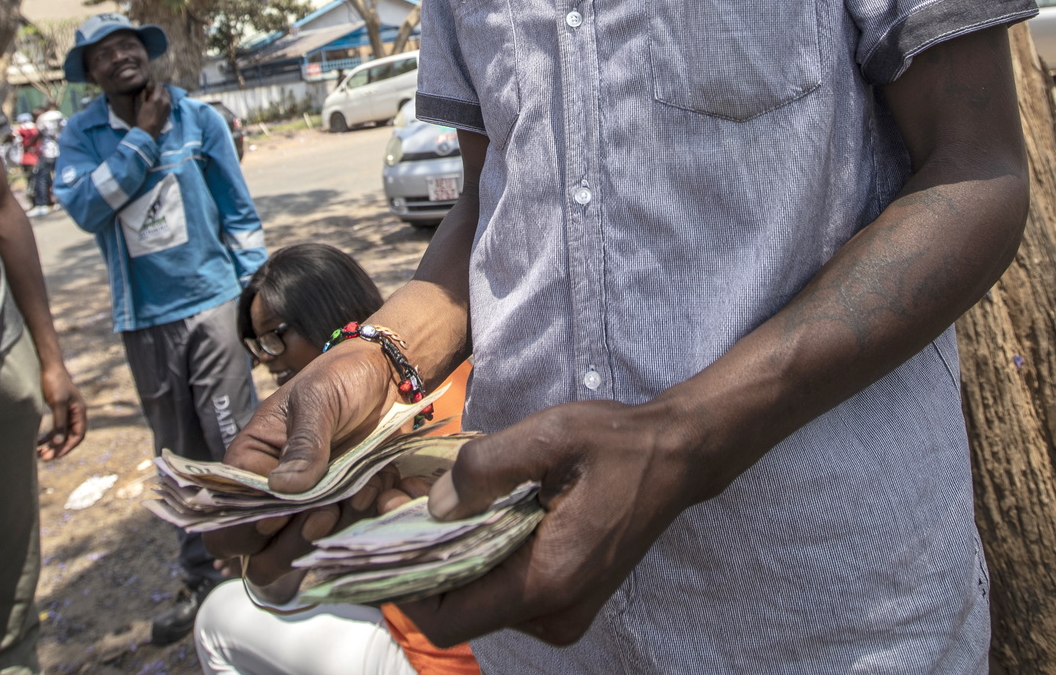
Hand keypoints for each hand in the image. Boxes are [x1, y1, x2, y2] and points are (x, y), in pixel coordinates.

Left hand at [38, 360, 86, 459]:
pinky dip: (47, 437)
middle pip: (69, 437)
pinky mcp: (57, 411)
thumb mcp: (58, 403)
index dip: (67, 447)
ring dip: (51, 445)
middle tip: (44, 458)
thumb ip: (59, 424)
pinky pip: (54, 428)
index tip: (55, 456)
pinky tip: (36, 442)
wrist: (48, 366)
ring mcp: (66, 412)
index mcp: (79, 411)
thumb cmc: (55, 382)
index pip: (78, 435)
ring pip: (61, 434)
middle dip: (57, 449)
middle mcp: (75, 414)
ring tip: (39, 454)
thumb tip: (58, 444)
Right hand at [134, 81, 171, 136]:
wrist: (149, 132)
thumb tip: (145, 88)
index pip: (158, 85)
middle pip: (164, 89)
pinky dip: (164, 100)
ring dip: (162, 94)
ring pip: (167, 95)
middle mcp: (165, 100)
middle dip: (158, 89)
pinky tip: (158, 105)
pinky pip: (168, 101)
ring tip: (155, 100)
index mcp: (157, 97)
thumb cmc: (142, 118)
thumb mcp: (139, 104)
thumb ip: (142, 93)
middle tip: (151, 94)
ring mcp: (169, 106)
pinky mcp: (169, 111)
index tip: (148, 90)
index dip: (152, 86)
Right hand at [206, 340, 398, 591]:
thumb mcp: (318, 400)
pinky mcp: (348, 508)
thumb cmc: (339, 378)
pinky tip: (385, 489)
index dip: (246, 531)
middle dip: (297, 541)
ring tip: (364, 489)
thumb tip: (282, 489)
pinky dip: (372, 521)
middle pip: (266, 553)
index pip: (225, 522)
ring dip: (339, 529)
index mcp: (251, 463)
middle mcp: (276, 493)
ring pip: (311, 549)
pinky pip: (354, 536)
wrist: (388, 374)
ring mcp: (313, 505)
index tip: (282, 514)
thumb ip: (303, 444)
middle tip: (327, 512)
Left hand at [398, 398, 699, 648]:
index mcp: (548, 580)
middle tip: (398, 507)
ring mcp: (563, 613)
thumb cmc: (615, 444)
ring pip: (478, 606)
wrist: (675, 458)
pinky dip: (478, 562)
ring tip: (435, 504)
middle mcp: (555, 613)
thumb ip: (487, 466)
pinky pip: (503, 596)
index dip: (403, 589)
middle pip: (459, 614)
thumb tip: (434, 503)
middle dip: (421, 565)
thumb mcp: (550, 435)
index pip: (448, 620)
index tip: (380, 539)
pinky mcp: (566, 602)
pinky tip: (473, 516)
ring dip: (449, 561)